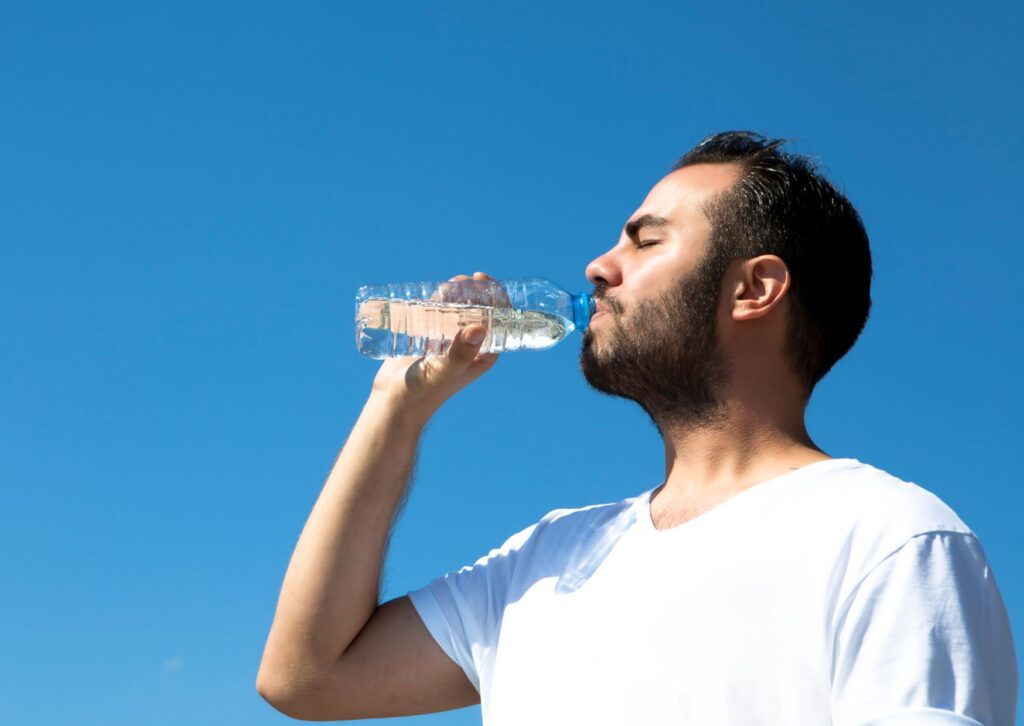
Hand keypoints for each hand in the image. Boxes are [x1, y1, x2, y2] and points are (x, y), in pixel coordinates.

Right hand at [370, 272, 500, 420]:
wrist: (395, 403)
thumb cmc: (424, 392)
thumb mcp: (445, 370)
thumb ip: (461, 352)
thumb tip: (478, 328)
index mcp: (484, 354)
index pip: (498, 319)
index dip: (495, 295)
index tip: (481, 278)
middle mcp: (470, 346)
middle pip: (478, 310)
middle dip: (473, 291)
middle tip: (460, 280)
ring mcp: (449, 341)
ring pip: (457, 310)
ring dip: (456, 293)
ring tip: (447, 284)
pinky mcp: (429, 339)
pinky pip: (437, 314)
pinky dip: (436, 302)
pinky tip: (430, 292)